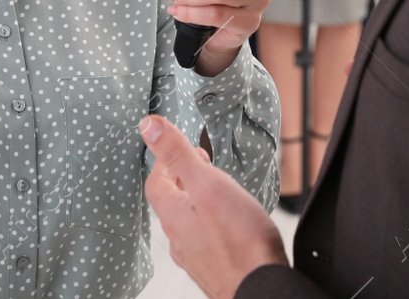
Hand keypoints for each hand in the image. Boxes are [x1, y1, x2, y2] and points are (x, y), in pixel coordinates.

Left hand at [141, 114, 287, 298]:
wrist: (261, 288)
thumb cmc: (240, 241)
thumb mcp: (206, 183)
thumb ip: (177, 153)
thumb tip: (148, 126)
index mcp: (173, 214)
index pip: (156, 182)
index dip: (165, 160)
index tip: (182, 148)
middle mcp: (180, 238)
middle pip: (171, 202)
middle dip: (183, 179)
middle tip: (201, 165)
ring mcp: (197, 257)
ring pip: (188, 223)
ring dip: (197, 202)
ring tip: (217, 191)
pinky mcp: (216, 268)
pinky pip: (206, 240)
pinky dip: (212, 224)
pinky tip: (231, 225)